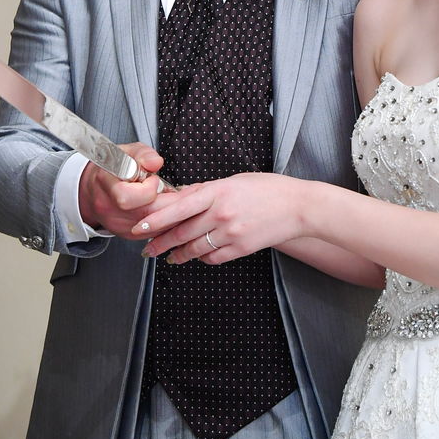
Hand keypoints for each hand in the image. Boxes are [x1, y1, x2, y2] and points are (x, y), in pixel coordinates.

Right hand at [78, 142, 171, 238]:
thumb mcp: (127, 152)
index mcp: (106, 186)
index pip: (128, 197)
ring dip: (168, 211)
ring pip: (153, 226)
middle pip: (145, 214)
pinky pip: (152, 232)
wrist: (92, 188)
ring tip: (172, 197)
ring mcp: (117, 225)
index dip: (148, 187)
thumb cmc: (111, 168)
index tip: (152, 178)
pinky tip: (165, 208)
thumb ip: (143, 155)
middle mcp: (109, 210)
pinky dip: (164, 220)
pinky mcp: (127, 234)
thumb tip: (155, 162)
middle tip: (175, 190)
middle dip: (167, 201)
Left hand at [136, 173, 304, 263]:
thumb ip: (206, 189)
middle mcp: (221, 213)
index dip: (156, 219)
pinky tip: (198, 255)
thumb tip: (180, 196)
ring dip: (178, 254)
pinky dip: (202, 257)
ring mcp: (231, 233)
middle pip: (182, 232)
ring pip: (195, 248)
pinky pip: (213, 257)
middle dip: (161, 242)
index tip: (139, 227)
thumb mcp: (235, 180)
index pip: (179, 207)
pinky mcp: (241, 248)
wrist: (298, 207)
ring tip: (169, 256)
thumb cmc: (268, 189)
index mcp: (218, 191)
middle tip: (147, 249)